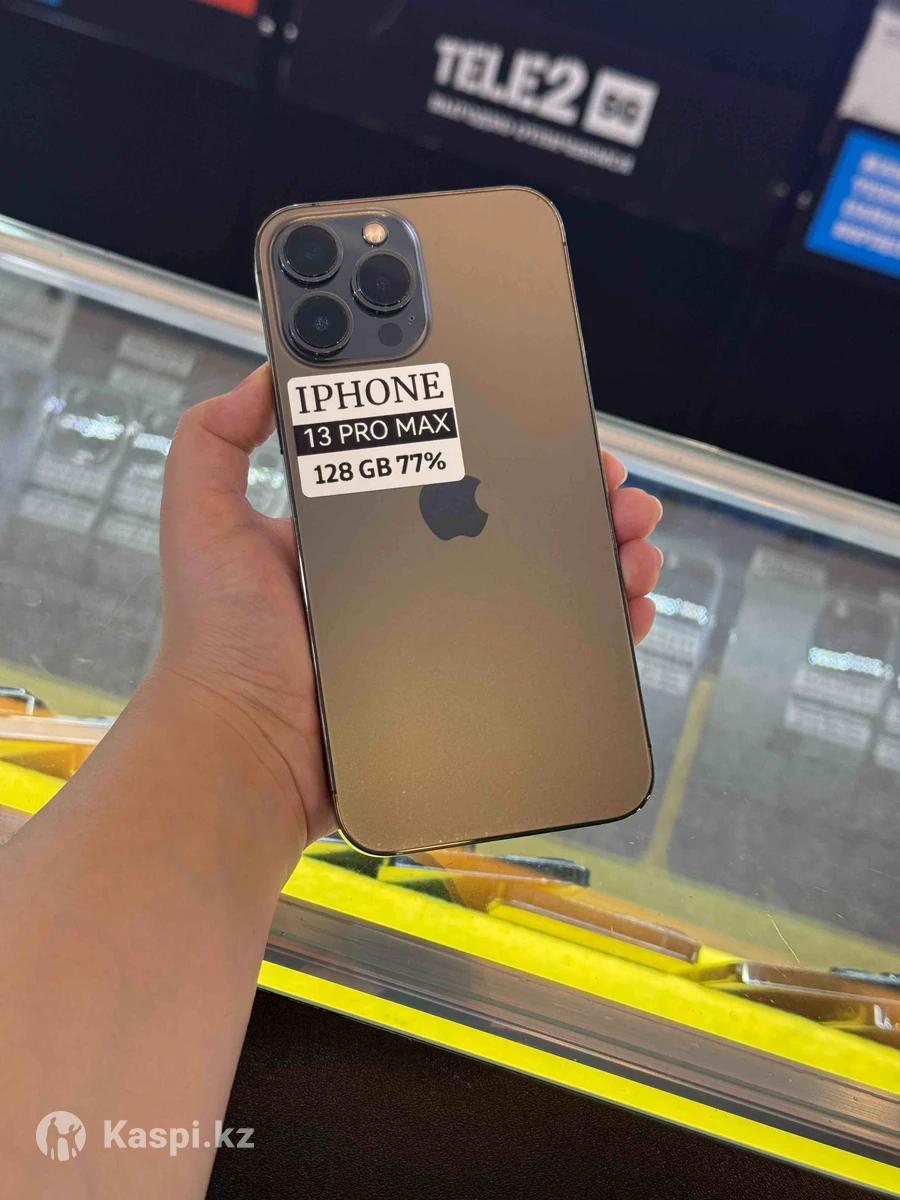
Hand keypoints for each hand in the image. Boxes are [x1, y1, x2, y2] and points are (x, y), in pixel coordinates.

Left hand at [153, 367, 662, 847]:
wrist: (249, 751)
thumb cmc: (222, 644)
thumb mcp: (203, 520)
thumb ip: (214, 440)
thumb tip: (265, 373)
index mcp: (367, 528)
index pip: (453, 469)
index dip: (507, 444)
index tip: (550, 425)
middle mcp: (413, 573)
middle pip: (514, 519)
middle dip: (575, 495)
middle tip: (611, 484)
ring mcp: (442, 628)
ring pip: (543, 579)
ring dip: (600, 551)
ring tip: (631, 538)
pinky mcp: (465, 680)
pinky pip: (546, 648)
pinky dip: (596, 625)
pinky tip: (624, 604)